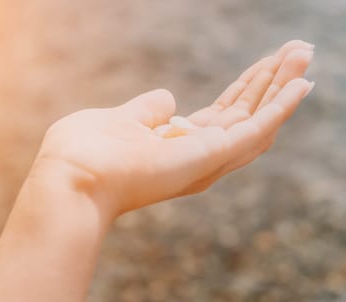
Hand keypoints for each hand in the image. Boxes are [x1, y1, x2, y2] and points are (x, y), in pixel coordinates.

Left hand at [33, 40, 313, 215]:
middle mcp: (195, 156)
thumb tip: (168, 100)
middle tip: (298, 51)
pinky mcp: (210, 155)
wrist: (71, 177)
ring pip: (256, 119)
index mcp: (174, 146)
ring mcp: (204, 158)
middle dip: (270, 82)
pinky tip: (300, 84)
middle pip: (244, 114)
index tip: (264, 64)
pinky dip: (280, 106)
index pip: (220, 115)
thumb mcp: (120, 120)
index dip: (244, 89)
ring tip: (304, 55)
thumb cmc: (84, 152)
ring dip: (281, 86)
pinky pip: (255, 129)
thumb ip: (146, 112)